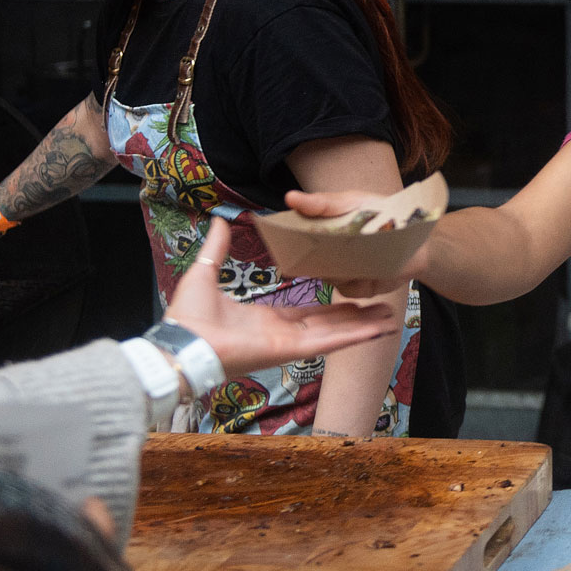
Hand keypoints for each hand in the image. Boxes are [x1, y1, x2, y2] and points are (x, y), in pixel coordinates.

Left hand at [165, 217, 397, 376]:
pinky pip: (328, 342)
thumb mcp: (205, 272)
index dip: (330, 306)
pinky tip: (377, 329)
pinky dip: (354, 336)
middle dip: (356, 317)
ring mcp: (288, 344)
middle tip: (382, 307)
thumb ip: (218, 248)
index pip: (307, 312)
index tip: (351, 295)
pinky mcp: (289, 350)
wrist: (179, 344)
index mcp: (266, 319)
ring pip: (335, 333)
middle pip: (329, 323)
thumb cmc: (188, 318)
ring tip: (391, 318)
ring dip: (363, 326)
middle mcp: (282, 334)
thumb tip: (220, 220)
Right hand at [282, 189, 430, 297]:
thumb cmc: (382, 212)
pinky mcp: (358, 288)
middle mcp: (326, 256)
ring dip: (341, 270)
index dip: (287, 242)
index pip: (294, 239)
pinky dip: (361, 280)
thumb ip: (323, 203)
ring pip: (330, 278)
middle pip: (309, 263)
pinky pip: (351, 289)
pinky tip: (373, 269)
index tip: (283, 242)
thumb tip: (290, 197)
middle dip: (314, 260)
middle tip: (324, 251)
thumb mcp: (353, 201)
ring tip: (359, 257)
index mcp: (321, 232)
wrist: (417, 238)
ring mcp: (341, 274)